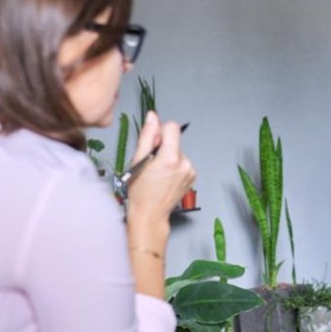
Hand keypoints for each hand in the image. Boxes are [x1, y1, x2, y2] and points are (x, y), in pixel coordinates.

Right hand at [126, 111, 195, 248]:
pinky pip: (182, 162)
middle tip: (151, 164)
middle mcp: (185, 163)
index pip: (172, 127)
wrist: (150, 214)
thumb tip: (152, 116)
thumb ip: (147, 136)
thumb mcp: (137, 160)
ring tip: (158, 173)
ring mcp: (191, 170)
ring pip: (178, 151)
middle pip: (174, 140)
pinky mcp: (192, 176)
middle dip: (162, 147)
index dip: (160, 132)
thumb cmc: (140, 191)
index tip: (153, 145)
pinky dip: (174, 165)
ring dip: (168, 157)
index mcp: (170, 158)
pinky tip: (165, 177)